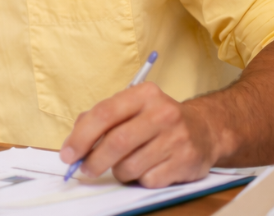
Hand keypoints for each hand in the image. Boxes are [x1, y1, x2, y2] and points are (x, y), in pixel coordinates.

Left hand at [58, 82, 218, 187]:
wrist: (204, 130)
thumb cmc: (155, 119)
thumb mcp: (130, 107)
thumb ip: (99, 119)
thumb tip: (73, 145)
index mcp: (143, 94)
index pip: (104, 114)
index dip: (81, 137)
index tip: (68, 153)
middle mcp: (163, 113)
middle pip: (117, 143)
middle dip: (94, 160)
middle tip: (85, 169)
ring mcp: (177, 139)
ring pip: (130, 166)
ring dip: (117, 171)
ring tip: (121, 165)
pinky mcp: (186, 162)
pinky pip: (148, 180)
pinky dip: (139, 179)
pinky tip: (145, 168)